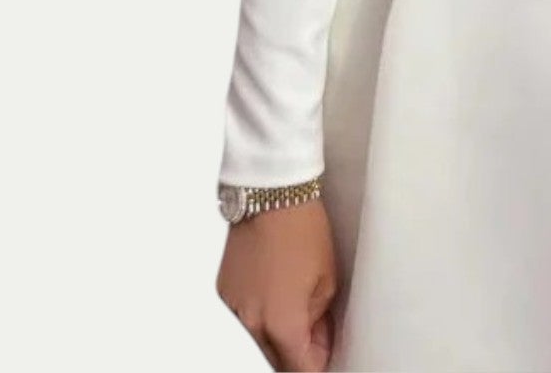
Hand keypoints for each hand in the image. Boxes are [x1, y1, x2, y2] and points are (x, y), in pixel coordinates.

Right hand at [216, 199, 337, 370]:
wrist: (271, 196)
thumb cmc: (302, 230)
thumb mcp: (326, 279)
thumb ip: (319, 318)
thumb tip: (316, 337)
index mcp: (281, 323)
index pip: (299, 368)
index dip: (317, 363)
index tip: (325, 353)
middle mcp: (252, 323)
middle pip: (275, 360)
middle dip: (296, 353)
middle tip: (316, 335)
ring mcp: (233, 310)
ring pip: (257, 342)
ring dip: (276, 336)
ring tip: (296, 310)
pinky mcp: (224, 294)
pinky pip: (243, 320)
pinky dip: (259, 317)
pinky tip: (274, 297)